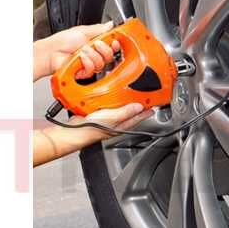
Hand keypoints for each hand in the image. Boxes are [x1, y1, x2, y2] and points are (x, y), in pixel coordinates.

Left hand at [33, 21, 120, 81]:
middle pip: (110, 55)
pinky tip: (80, 58)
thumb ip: (99, 28)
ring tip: (82, 50)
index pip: (112, 46)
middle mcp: (95, 54)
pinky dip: (87, 62)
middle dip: (104, 49)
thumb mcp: (83, 30)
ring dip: (92, 55)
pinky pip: (93, 69)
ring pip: (102, 62)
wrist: (51, 53)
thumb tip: (111, 24)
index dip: (116, 44)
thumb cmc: (62, 41)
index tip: (114, 41)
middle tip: (95, 43)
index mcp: (96, 43)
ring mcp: (91, 63)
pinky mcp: (86, 72)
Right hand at [33, 103, 154, 166]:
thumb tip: (138, 107)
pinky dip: (110, 102)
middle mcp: (115, 123)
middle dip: (137, 108)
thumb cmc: (92, 128)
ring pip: (119, 111)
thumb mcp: (112, 118)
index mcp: (122, 125)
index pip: (138, 118)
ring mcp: (106, 120)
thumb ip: (126, 112)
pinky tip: (109, 97)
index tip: (153, 107)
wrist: (75, 130)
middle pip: (130, 114)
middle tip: (144, 100)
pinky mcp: (97, 115)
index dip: (146, 113)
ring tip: (129, 96)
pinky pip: (107, 108)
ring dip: (124, 104)